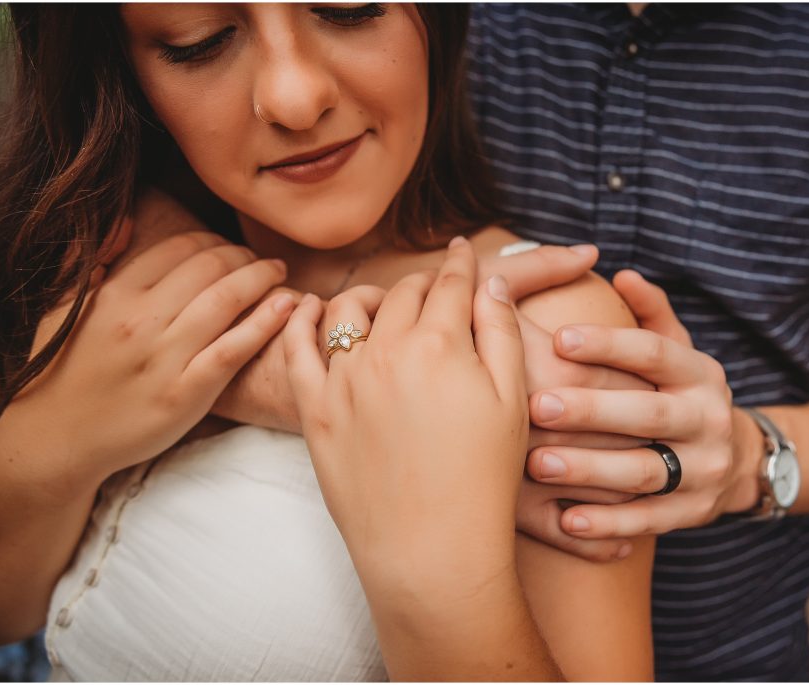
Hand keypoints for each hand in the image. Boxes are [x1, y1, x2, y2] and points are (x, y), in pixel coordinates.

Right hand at [0, 231, 293, 490]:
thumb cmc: (63, 373)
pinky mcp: (186, 393)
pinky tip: (288, 306)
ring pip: (227, 300)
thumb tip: (125, 221)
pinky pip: (234, 349)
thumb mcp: (63, 310)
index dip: (214, 241)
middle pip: (211, 268)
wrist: (58, 439)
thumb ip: (89, 262)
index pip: (180, 248)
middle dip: (244, 256)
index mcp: (115, 295)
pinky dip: (265, 323)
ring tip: (279, 273)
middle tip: (262, 261)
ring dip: (262, 279)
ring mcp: (165, 357)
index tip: (229, 248)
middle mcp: (141, 320)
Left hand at [284, 238, 528, 583]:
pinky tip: (310, 310)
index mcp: (442, 344)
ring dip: (370, 296)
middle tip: (436, 286)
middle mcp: (388, 351)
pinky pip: (296, 348)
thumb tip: (490, 281)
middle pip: (405, 293)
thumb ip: (501, 332)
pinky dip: (300, 320)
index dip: (462, 262)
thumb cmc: (483, 480)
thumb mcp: (512, 401)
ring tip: (384, 304)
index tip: (464, 249)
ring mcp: (344, 379)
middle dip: (425, 281)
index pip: (452, 283)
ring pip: (350, 309)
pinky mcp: (314, 410)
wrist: (432, 551)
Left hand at [524, 270, 759, 539]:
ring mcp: (704, 470)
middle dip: (591, 410)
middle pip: (649, 413)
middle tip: (535, 405)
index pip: (655, 352)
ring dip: (590, 469)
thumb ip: (651, 313)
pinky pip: (648, 521)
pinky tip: (567, 520)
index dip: (609, 344)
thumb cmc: (680, 394)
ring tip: (538, 463)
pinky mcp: (692, 513)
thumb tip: (622, 274)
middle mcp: (708, 418)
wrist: (738, 462)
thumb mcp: (677, 351)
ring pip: (645, 471)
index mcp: (700, 373)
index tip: (559, 337)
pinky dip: (609, 524)